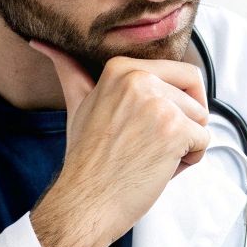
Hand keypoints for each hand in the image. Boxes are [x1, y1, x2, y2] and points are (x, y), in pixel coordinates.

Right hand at [27, 41, 211, 246]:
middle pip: (195, 97)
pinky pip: (204, 141)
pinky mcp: (174, 130)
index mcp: (122, 68)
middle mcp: (140, 79)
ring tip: (148, 157)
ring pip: (201, 120)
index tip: (144, 127)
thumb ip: (70, 72)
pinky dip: (188, 160)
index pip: (182, 76)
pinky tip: (158, 169)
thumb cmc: (85, 160)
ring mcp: (158, 104)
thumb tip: (42, 43)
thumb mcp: (78, 105)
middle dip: (183, 124)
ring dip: (184, 145)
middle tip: (147, 144)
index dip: (173, 106)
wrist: (85, 202)